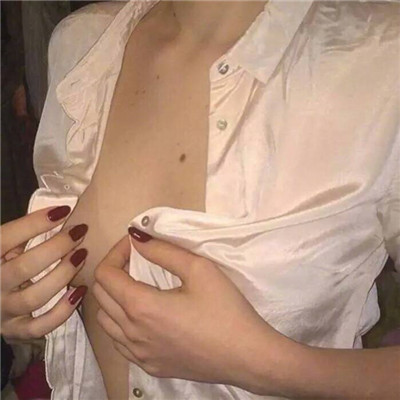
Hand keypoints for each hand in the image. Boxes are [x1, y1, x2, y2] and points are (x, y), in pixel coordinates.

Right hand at [1, 206, 88, 341]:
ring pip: (35, 297)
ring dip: (63, 275)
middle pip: (25, 268)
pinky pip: (41, 326)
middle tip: (79, 232)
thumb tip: (59, 211)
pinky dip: (63, 311)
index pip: (5, 238)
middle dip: (57, 247)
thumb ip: (21, 233)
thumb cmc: (1, 265)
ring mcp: (3, 311)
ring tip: (82, 255)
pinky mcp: (16, 330)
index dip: (35, 223)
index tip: (63, 211)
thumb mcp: (4, 246)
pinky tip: (80, 291)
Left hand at [93, 229, 286, 392]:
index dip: (115, 252)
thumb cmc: (225, 309)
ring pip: (105, 321)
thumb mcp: (198, 269)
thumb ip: (163, 250)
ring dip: (113, 297)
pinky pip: (119, 342)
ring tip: (136, 286)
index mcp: (140, 307)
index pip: (105, 274)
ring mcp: (139, 354)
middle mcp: (131, 333)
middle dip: (113, 271)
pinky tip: (142, 316)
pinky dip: (120, 322)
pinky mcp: (150, 367)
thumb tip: (136, 237)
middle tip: (136, 260)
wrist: (247, 356)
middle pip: (101, 295)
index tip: (134, 244)